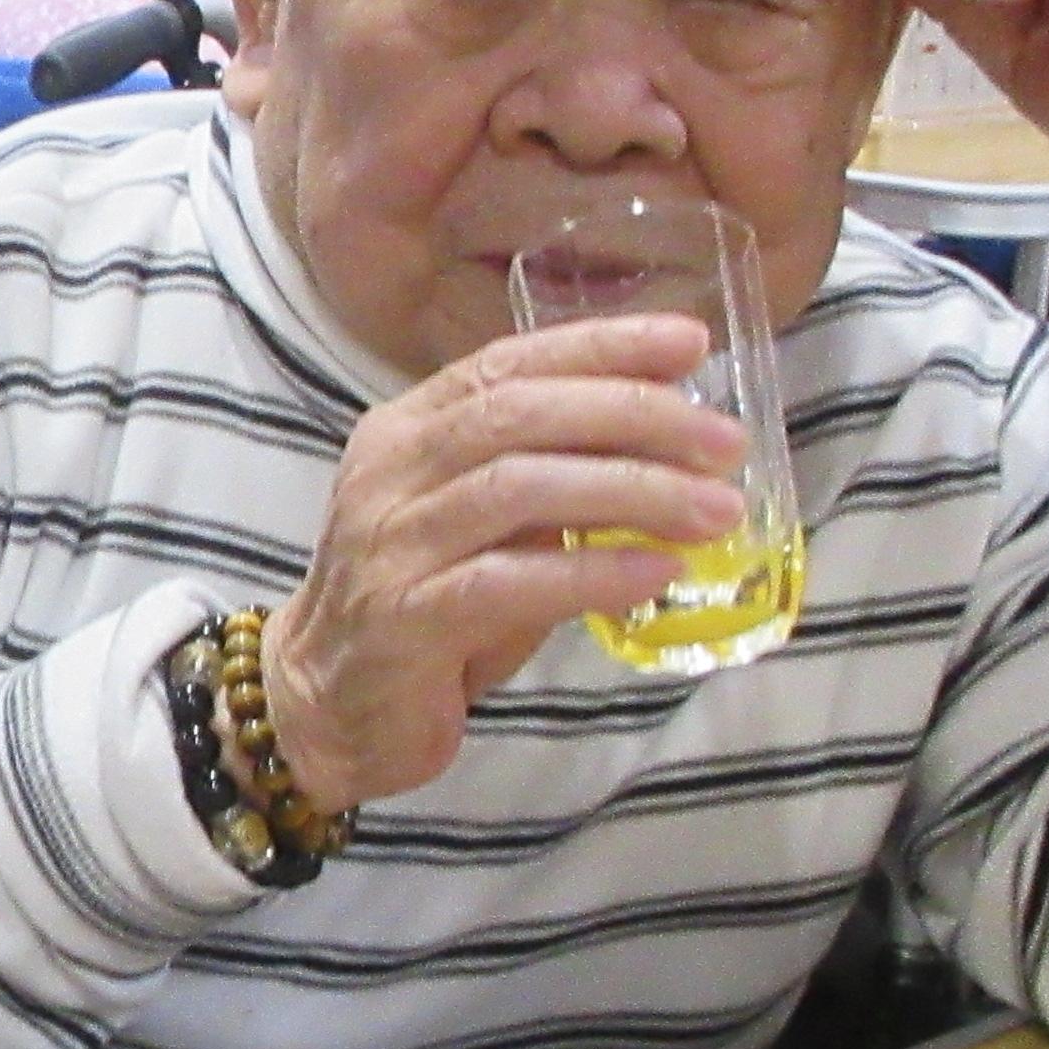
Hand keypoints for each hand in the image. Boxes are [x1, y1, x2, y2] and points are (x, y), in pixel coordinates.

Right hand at [258, 311, 746, 809]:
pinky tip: (653, 572)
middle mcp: (391, 472)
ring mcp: (390, 544)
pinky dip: (590, 572)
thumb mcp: (486, 526)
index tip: (690, 343)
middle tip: (724, 442)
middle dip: (634, 417)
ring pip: (517, 488)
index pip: (509, 364)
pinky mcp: (402, 621)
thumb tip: (674, 449)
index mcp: (409, 430)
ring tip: (714, 511)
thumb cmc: (423, 606)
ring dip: (630, 491)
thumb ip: (551, 479)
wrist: (324, 706)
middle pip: (519, 416)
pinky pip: (506, 583)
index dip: (601, 347)